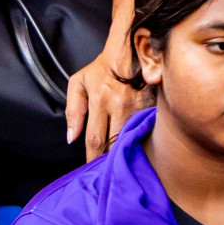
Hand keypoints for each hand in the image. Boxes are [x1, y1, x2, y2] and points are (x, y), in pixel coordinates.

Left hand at [66, 44, 150, 159]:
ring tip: (121, 163)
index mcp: (99, 100)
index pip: (95, 139)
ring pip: (131, 139)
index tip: (93, 170)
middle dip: (109, 159)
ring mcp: (138, 107)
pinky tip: (137, 148)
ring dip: (125, 152)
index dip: (93, 158)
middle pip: (114, 143)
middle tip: (107, 172)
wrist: (130, 51)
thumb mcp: (78, 83)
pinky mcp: (151, 107)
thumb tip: (72, 137)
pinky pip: (145, 130)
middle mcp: (119, 105)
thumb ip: (73, 110)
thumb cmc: (102, 69)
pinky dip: (140, 140)